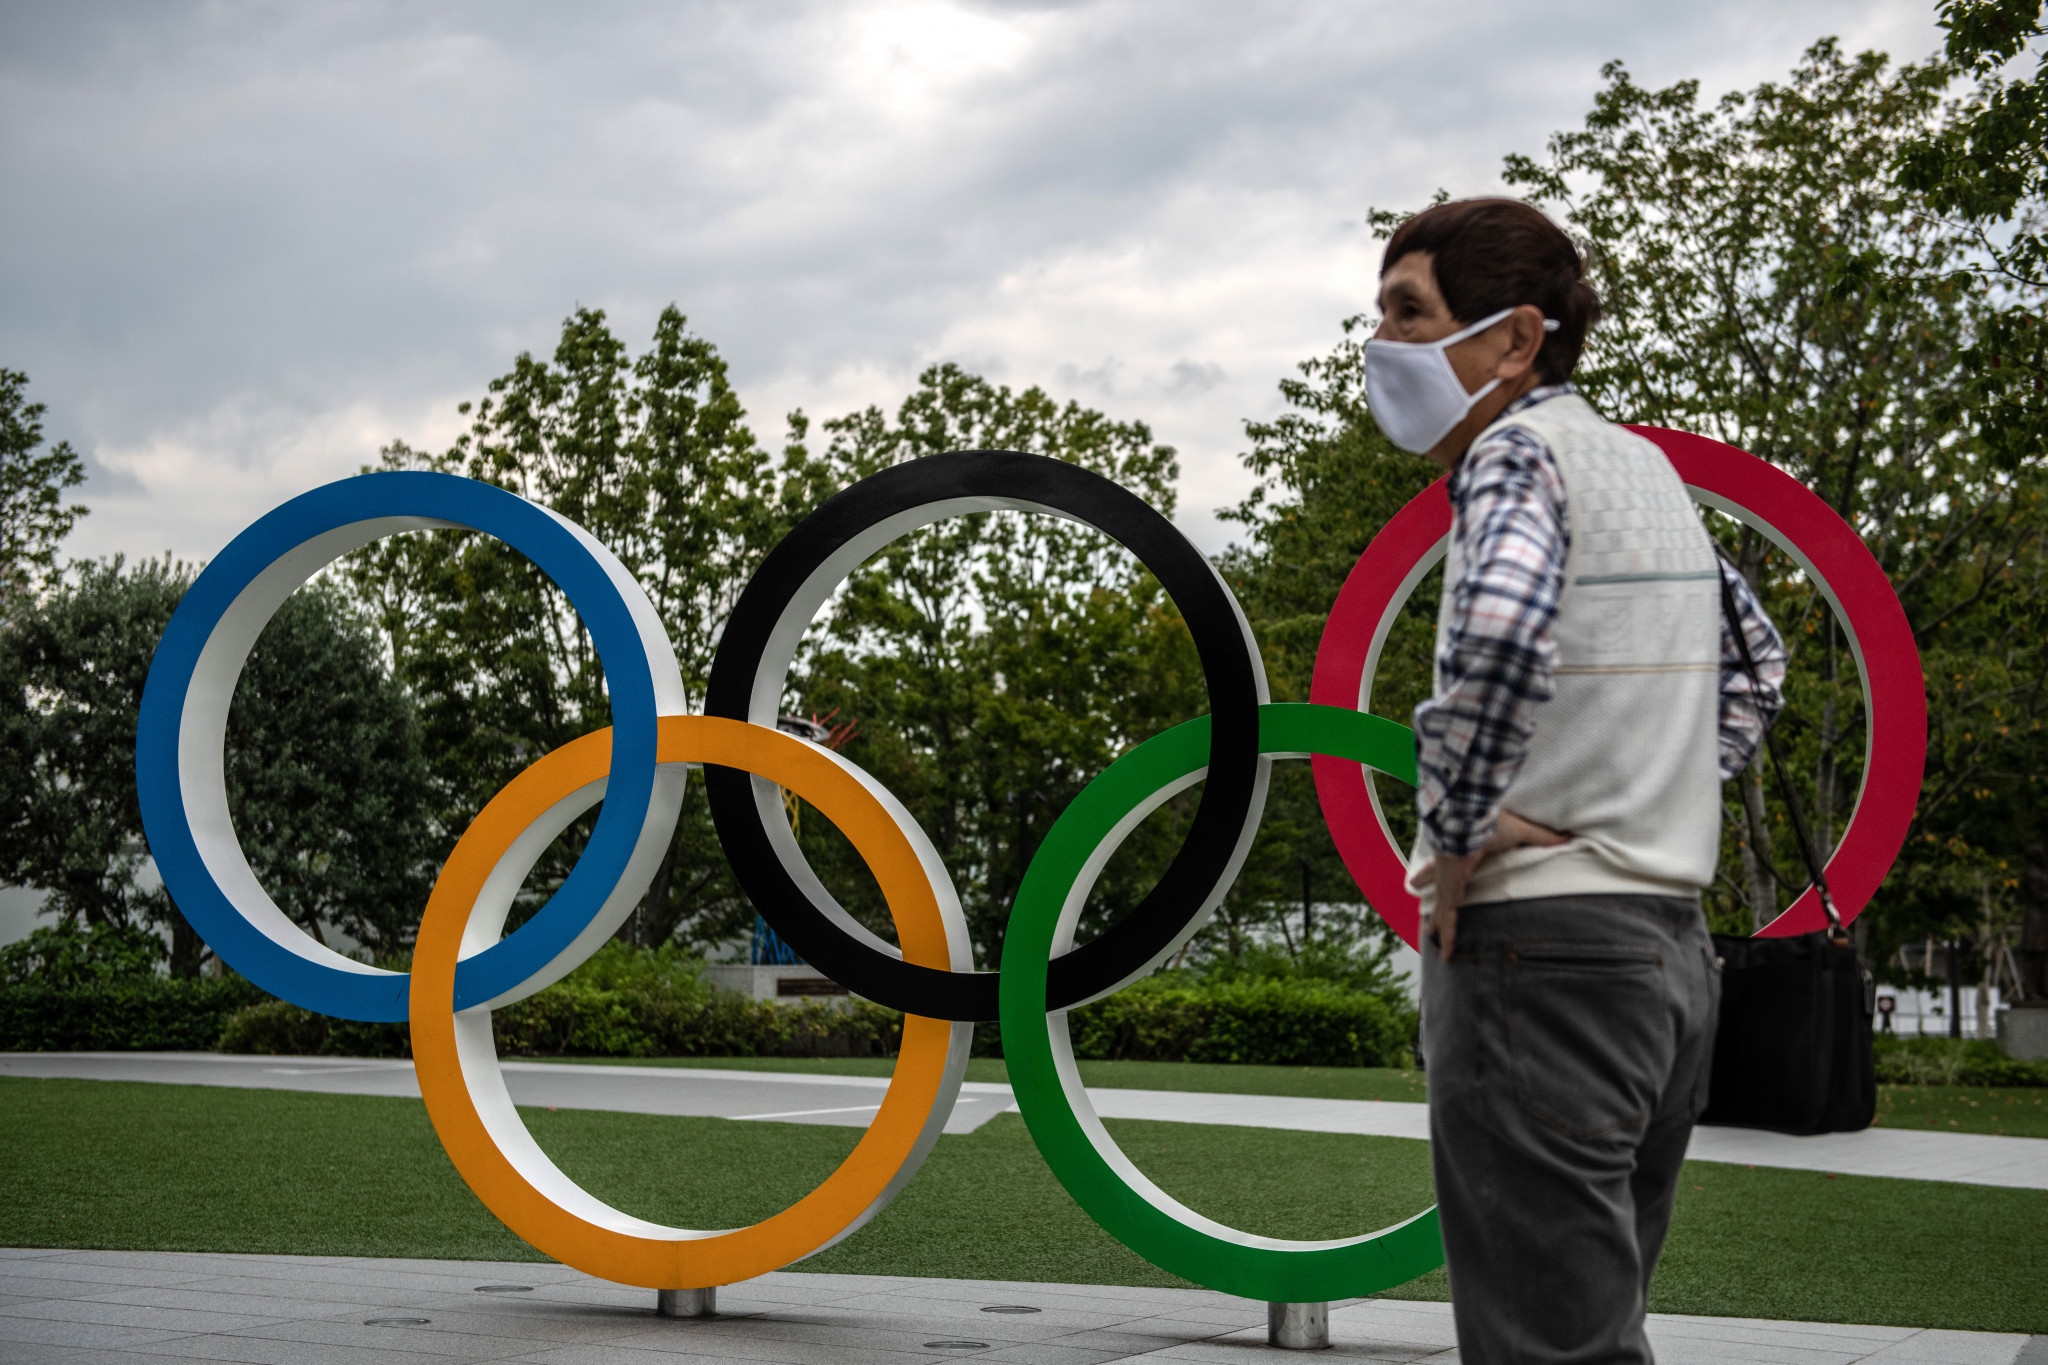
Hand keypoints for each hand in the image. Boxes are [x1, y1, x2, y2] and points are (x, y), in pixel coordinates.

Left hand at [1424, 811, 1569, 961]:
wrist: (1469, 823)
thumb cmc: (1491, 825)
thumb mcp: (1521, 832)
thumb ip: (1541, 837)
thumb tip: (1566, 838)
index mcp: (1466, 854)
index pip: (1459, 867)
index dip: (1453, 871)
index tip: (1453, 873)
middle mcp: (1452, 870)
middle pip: (1442, 888)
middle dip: (1435, 895)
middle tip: (1424, 902)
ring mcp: (1448, 883)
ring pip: (1442, 908)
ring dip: (1437, 923)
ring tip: (1430, 935)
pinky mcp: (1449, 894)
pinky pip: (1448, 920)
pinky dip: (1449, 938)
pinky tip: (1448, 956)